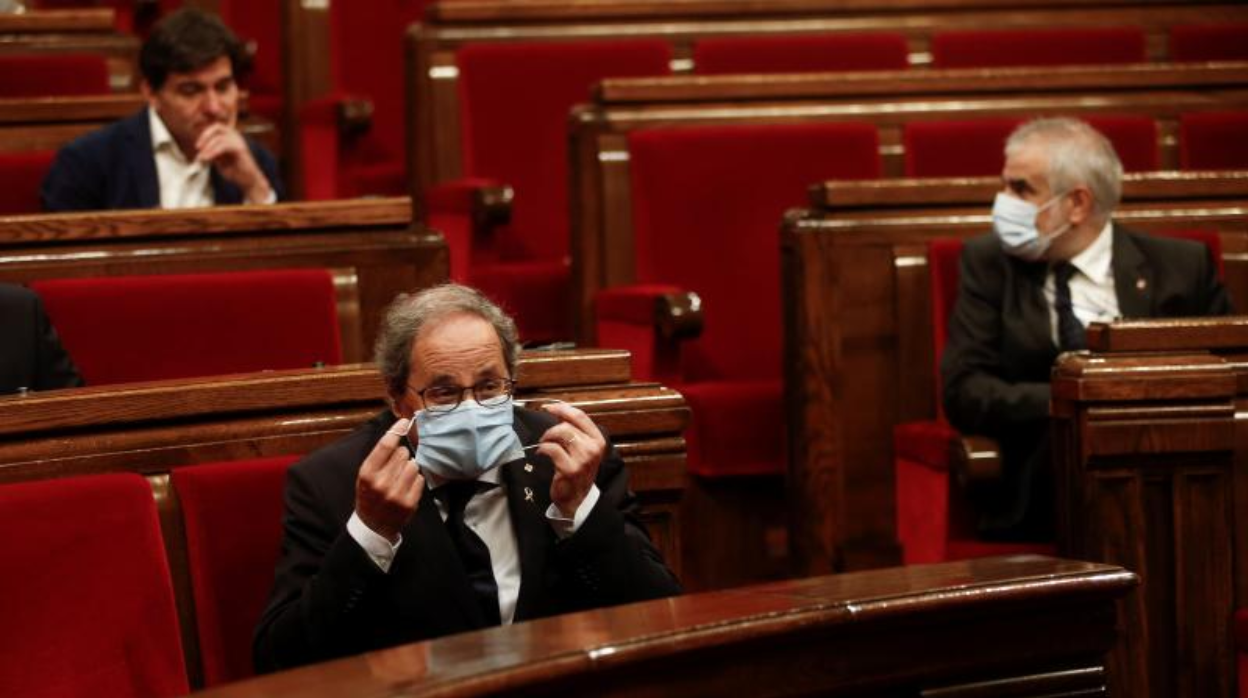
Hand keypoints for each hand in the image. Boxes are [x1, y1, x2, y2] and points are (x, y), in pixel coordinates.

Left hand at [195, 123, 272, 202]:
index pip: (216, 127)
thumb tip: (199, 149)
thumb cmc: (235, 171)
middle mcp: (236, 136)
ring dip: (207, 147)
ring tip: (201, 157)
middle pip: (217, 127)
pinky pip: (223, 146)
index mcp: (231, 136)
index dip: (205, 132)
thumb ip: (211, 152)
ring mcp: (239, 141)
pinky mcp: (240, 149)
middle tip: (198, 147)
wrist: (248, 181)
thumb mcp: (219, 159)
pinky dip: (213, 152)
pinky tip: (207, 159)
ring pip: (219, 138)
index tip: (197, 145)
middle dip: (205, 135)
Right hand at [355, 417, 423, 542]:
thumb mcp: (365, 475)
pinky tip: (406, 487)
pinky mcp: (409, 503)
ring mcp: (396, 494)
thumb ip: (379, 456)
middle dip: (401, 456)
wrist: (373, 525)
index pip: (385, 446)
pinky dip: (415, 480)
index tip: (404, 422)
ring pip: (413, 465)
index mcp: (367, 474)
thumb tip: (396, 432)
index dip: (396, 431)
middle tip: (394, 467)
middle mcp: (381, 483)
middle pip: (402, 453)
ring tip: (400, 477)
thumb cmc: (369, 495)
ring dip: (409, 467)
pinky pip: (420, 479)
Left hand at [536, 402, 604, 516]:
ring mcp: (583, 459)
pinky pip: (551, 449)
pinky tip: (541, 453)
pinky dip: (542, 449)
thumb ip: (575, 430)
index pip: (580, 416)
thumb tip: (557, 410)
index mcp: (598, 440)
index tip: (549, 407)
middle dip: (551, 428)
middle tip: (545, 437)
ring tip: (544, 444)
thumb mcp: (583, 448)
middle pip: (567, 424)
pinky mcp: (570, 469)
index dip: (562, 408)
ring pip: (560, 433)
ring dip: (547, 437)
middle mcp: (593, 448)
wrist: (577, 498)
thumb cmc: (578, 471)